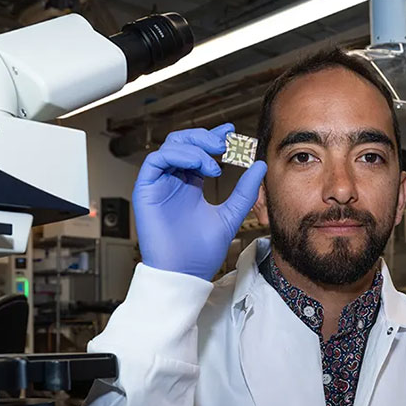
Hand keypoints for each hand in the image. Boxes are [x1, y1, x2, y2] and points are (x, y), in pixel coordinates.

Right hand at [132, 123, 266, 279]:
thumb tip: (259, 166)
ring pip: (169, 147)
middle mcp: (173, 182)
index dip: (212, 137)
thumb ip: (244, 192)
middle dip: (204, 137)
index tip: (232, 133)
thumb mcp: (230, 215)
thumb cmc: (201, 252)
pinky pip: (156, 160)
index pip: (198, 151)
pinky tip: (201, 166)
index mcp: (190, 185)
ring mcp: (159, 185)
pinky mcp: (146, 190)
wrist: (185, 272)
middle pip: (182, 143)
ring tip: (215, 159)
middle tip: (225, 142)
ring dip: (194, 146)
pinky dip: (179, 155)